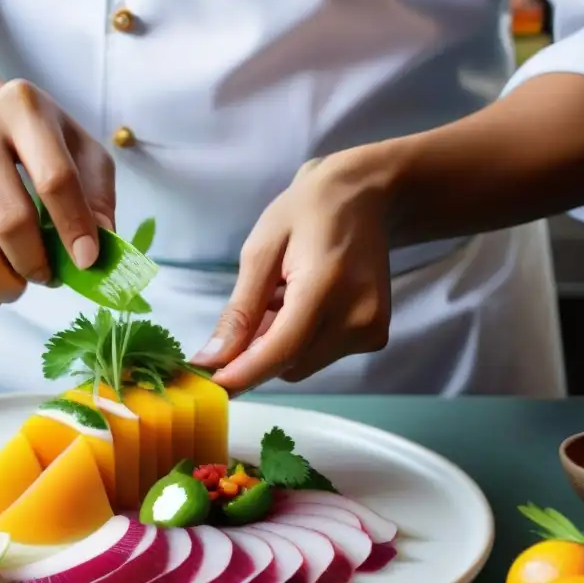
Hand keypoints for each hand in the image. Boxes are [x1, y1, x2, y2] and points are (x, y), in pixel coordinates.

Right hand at [0, 78, 115, 313]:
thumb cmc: (37, 148)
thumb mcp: (80, 155)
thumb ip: (97, 197)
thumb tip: (97, 249)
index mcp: (22, 106)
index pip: (55, 180)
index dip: (75, 230)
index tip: (87, 262)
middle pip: (9, 222)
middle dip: (38, 265)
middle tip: (48, 276)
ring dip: (7, 287)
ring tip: (20, 284)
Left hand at [193, 152, 395, 393]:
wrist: (365, 195)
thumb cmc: (306, 212)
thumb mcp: (260, 251)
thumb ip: (240, 311)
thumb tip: (212, 360)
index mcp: (326, 286)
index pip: (279, 351)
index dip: (241, 374)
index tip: (208, 387)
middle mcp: (357, 316)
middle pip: (288, 364)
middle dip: (256, 353)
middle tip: (250, 310)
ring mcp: (371, 329)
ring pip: (301, 364)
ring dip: (278, 345)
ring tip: (282, 297)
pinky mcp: (375, 336)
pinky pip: (319, 356)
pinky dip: (300, 340)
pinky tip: (301, 304)